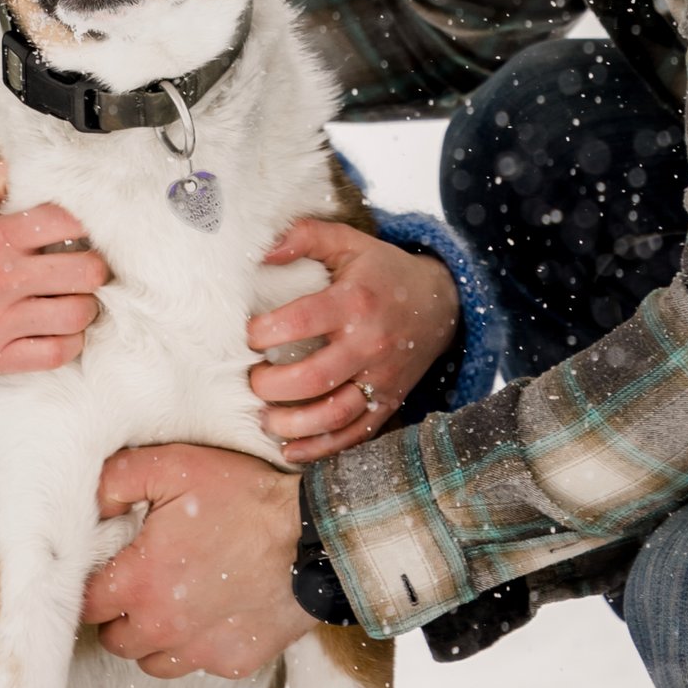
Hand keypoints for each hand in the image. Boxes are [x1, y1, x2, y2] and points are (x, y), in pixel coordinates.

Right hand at [0, 162, 109, 376]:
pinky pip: (56, 353)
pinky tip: (64, 330)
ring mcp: (2, 322)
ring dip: (86, 306)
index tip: (86, 230)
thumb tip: (20, 162)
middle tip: (90, 266)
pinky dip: (70, 343)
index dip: (85, 223)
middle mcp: (3, 279)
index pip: (64, 221)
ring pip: (76, 314)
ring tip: (78, 298)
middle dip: (95, 267)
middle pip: (84, 271)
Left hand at [81, 443, 311, 678]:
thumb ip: (119, 479)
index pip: (85, 603)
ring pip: (150, 661)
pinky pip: (197, 665)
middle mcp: (164, 627)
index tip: (105, 568)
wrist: (314, 538)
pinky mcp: (233, 662)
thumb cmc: (246, 500)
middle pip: (114, 639)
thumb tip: (96, 504)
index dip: (90, 583)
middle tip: (137, 583)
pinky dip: (196, 645)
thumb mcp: (175, 465)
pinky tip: (211, 611)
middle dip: (117, 614)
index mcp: (142, 581)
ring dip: (151, 637)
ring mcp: (200, 652)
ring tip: (170, 601)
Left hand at [246, 222, 460, 459]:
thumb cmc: (383, 272)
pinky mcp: (388, 403)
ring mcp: (381, 380)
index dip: (266, 331)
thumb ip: (305, 236)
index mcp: (354, 302)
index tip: (247, 335)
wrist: (441, 304)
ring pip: (333, 416)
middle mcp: (369, 345)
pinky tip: (291, 450)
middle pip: (313, 378)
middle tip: (251, 380)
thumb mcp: (349, 242)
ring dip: (292, 425)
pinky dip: (321, 450)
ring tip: (265, 418)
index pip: (302, 321)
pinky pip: (355, 436)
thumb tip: (261, 251)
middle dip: (272, 385)